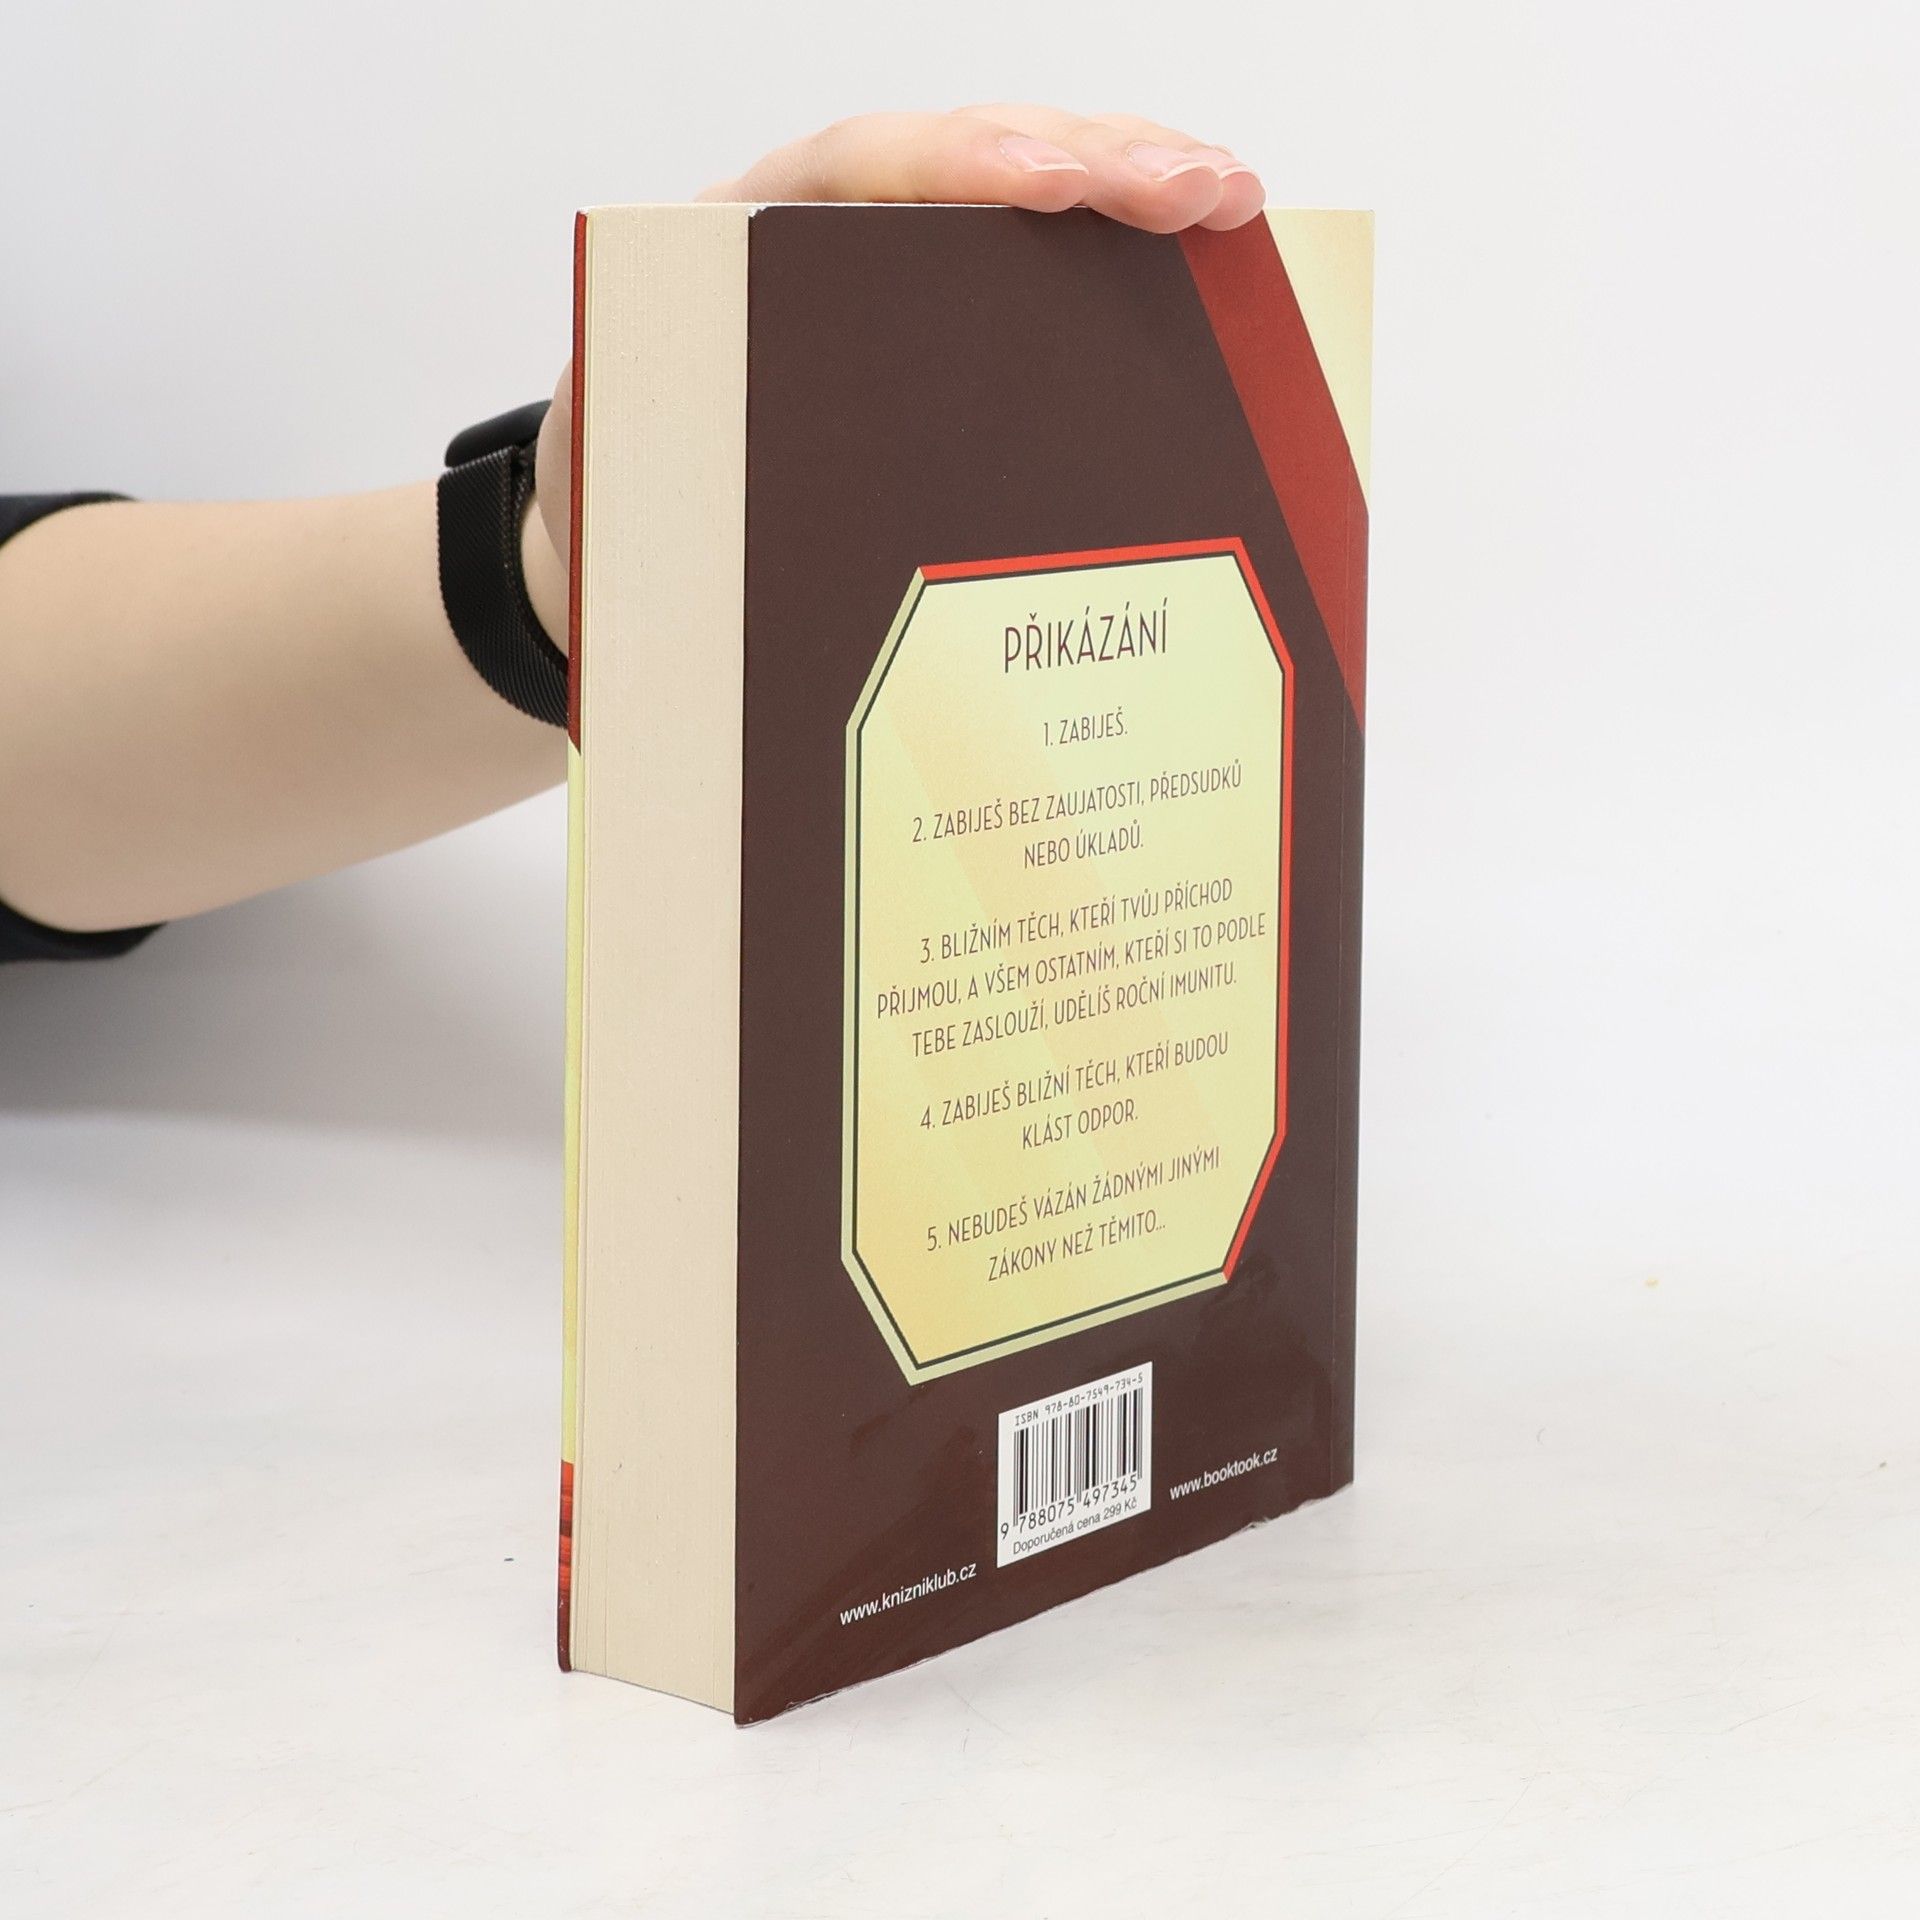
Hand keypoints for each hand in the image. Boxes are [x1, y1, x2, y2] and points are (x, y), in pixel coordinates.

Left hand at [528, 105, 1264, 639]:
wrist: (609, 542)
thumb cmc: (629, 508)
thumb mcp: (642, 481)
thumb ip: (702, 461)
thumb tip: (785, 526)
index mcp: (733, 250)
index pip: (855, 167)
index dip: (957, 164)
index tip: (1050, 187)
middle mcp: (818, 237)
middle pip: (968, 158)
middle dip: (1094, 158)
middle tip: (1200, 188)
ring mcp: (887, 271)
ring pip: (1020, 195)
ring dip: (1131, 185)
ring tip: (1228, 197)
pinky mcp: (936, 320)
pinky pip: (1032, 267)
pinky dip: (1118, 256)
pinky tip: (1200, 243)